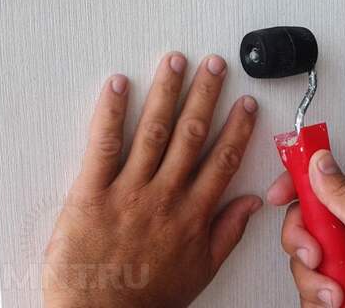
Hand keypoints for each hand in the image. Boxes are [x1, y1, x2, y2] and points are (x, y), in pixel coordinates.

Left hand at [43, 53, 261, 307]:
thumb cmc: (149, 297)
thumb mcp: (201, 270)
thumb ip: (228, 232)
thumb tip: (252, 203)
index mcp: (193, 213)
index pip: (223, 159)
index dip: (237, 127)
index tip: (245, 103)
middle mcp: (166, 195)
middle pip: (191, 134)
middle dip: (205, 94)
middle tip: (213, 65)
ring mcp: (129, 190)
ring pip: (154, 131)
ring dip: (167, 92)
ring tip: (175, 62)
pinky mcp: (92, 192)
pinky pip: (104, 145)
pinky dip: (111, 112)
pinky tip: (118, 86)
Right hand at [267, 150, 344, 307]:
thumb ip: (343, 194)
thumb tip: (320, 159)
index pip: (318, 183)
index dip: (294, 184)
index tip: (277, 194)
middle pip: (300, 224)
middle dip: (303, 245)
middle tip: (319, 256)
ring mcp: (339, 262)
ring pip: (300, 261)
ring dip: (316, 281)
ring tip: (341, 289)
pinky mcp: (332, 287)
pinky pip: (306, 289)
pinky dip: (318, 299)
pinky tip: (340, 301)